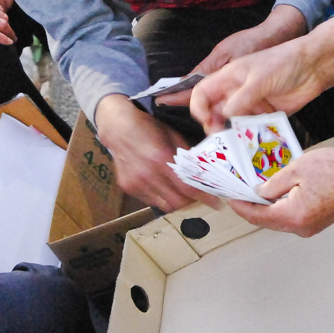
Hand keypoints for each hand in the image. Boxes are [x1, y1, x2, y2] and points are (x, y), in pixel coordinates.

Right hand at [94, 94, 212, 211]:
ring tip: (181, 193)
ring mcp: (136, 184)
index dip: (204, 197)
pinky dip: (161, 197)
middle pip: (177, 202)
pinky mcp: (128, 188)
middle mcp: (147, 175)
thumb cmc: (148, 127)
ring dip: (176, 201)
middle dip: (191, 202)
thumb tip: (204, 171)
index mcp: (161, 159)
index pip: (187, 187)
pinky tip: (163, 187)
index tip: (216, 202)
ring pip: (164, 205)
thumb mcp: (172, 135)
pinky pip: (151, 200)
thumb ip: (187, 155)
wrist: (117, 128)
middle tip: (198, 195)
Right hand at [189, 18, 333, 132]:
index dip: (198, 106)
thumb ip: (242, 97)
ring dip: (232, 135)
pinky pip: (252, 130)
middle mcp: (235, 93)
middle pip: (214, 112)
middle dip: (214, 125)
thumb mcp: (259, 78)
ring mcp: (250, 106)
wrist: (314, 66)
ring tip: (237, 144)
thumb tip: (224, 116)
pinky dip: (251, 138)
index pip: (202, 93)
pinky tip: (255, 143)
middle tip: (221, 137)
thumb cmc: (284, 61)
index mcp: (228, 78)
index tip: (205, 119)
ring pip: (232, 125)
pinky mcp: (265, 116)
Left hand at [222, 147, 333, 236]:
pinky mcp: (318, 221)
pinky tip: (274, 192)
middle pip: (267, 221)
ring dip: (265, 207)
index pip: (257, 216)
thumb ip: (272, 184)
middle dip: (251, 207)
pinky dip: (279, 207)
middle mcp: (302, 227)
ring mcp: (311, 227)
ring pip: (279, 219)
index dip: (241, 206)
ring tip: (253, 190)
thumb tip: (257, 193)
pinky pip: (291, 216)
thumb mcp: (297, 170)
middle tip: (238, 193)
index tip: (230, 197)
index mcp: (294, 216)